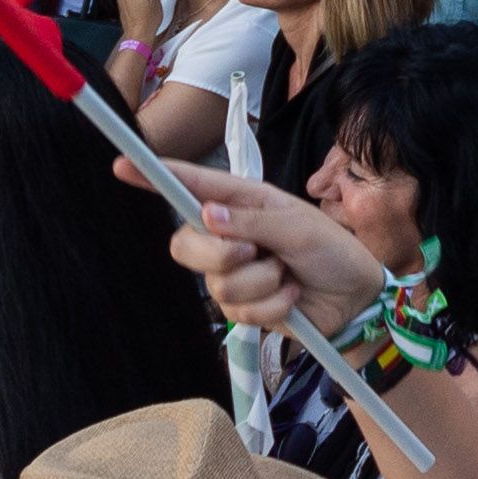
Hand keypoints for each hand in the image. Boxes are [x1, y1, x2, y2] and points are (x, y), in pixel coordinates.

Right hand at [124, 158, 387, 337]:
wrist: (355, 295)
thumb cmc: (331, 248)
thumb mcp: (298, 226)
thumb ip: (253, 220)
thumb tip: (206, 215)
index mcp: (240, 201)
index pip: (188, 186)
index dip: (153, 177)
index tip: (122, 166)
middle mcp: (228, 235)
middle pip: (185, 245)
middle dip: (221, 254)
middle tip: (257, 251)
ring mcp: (232, 274)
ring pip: (217, 284)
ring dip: (263, 282)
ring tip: (288, 273)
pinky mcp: (243, 308)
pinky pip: (241, 312)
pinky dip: (274, 304)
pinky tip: (291, 296)